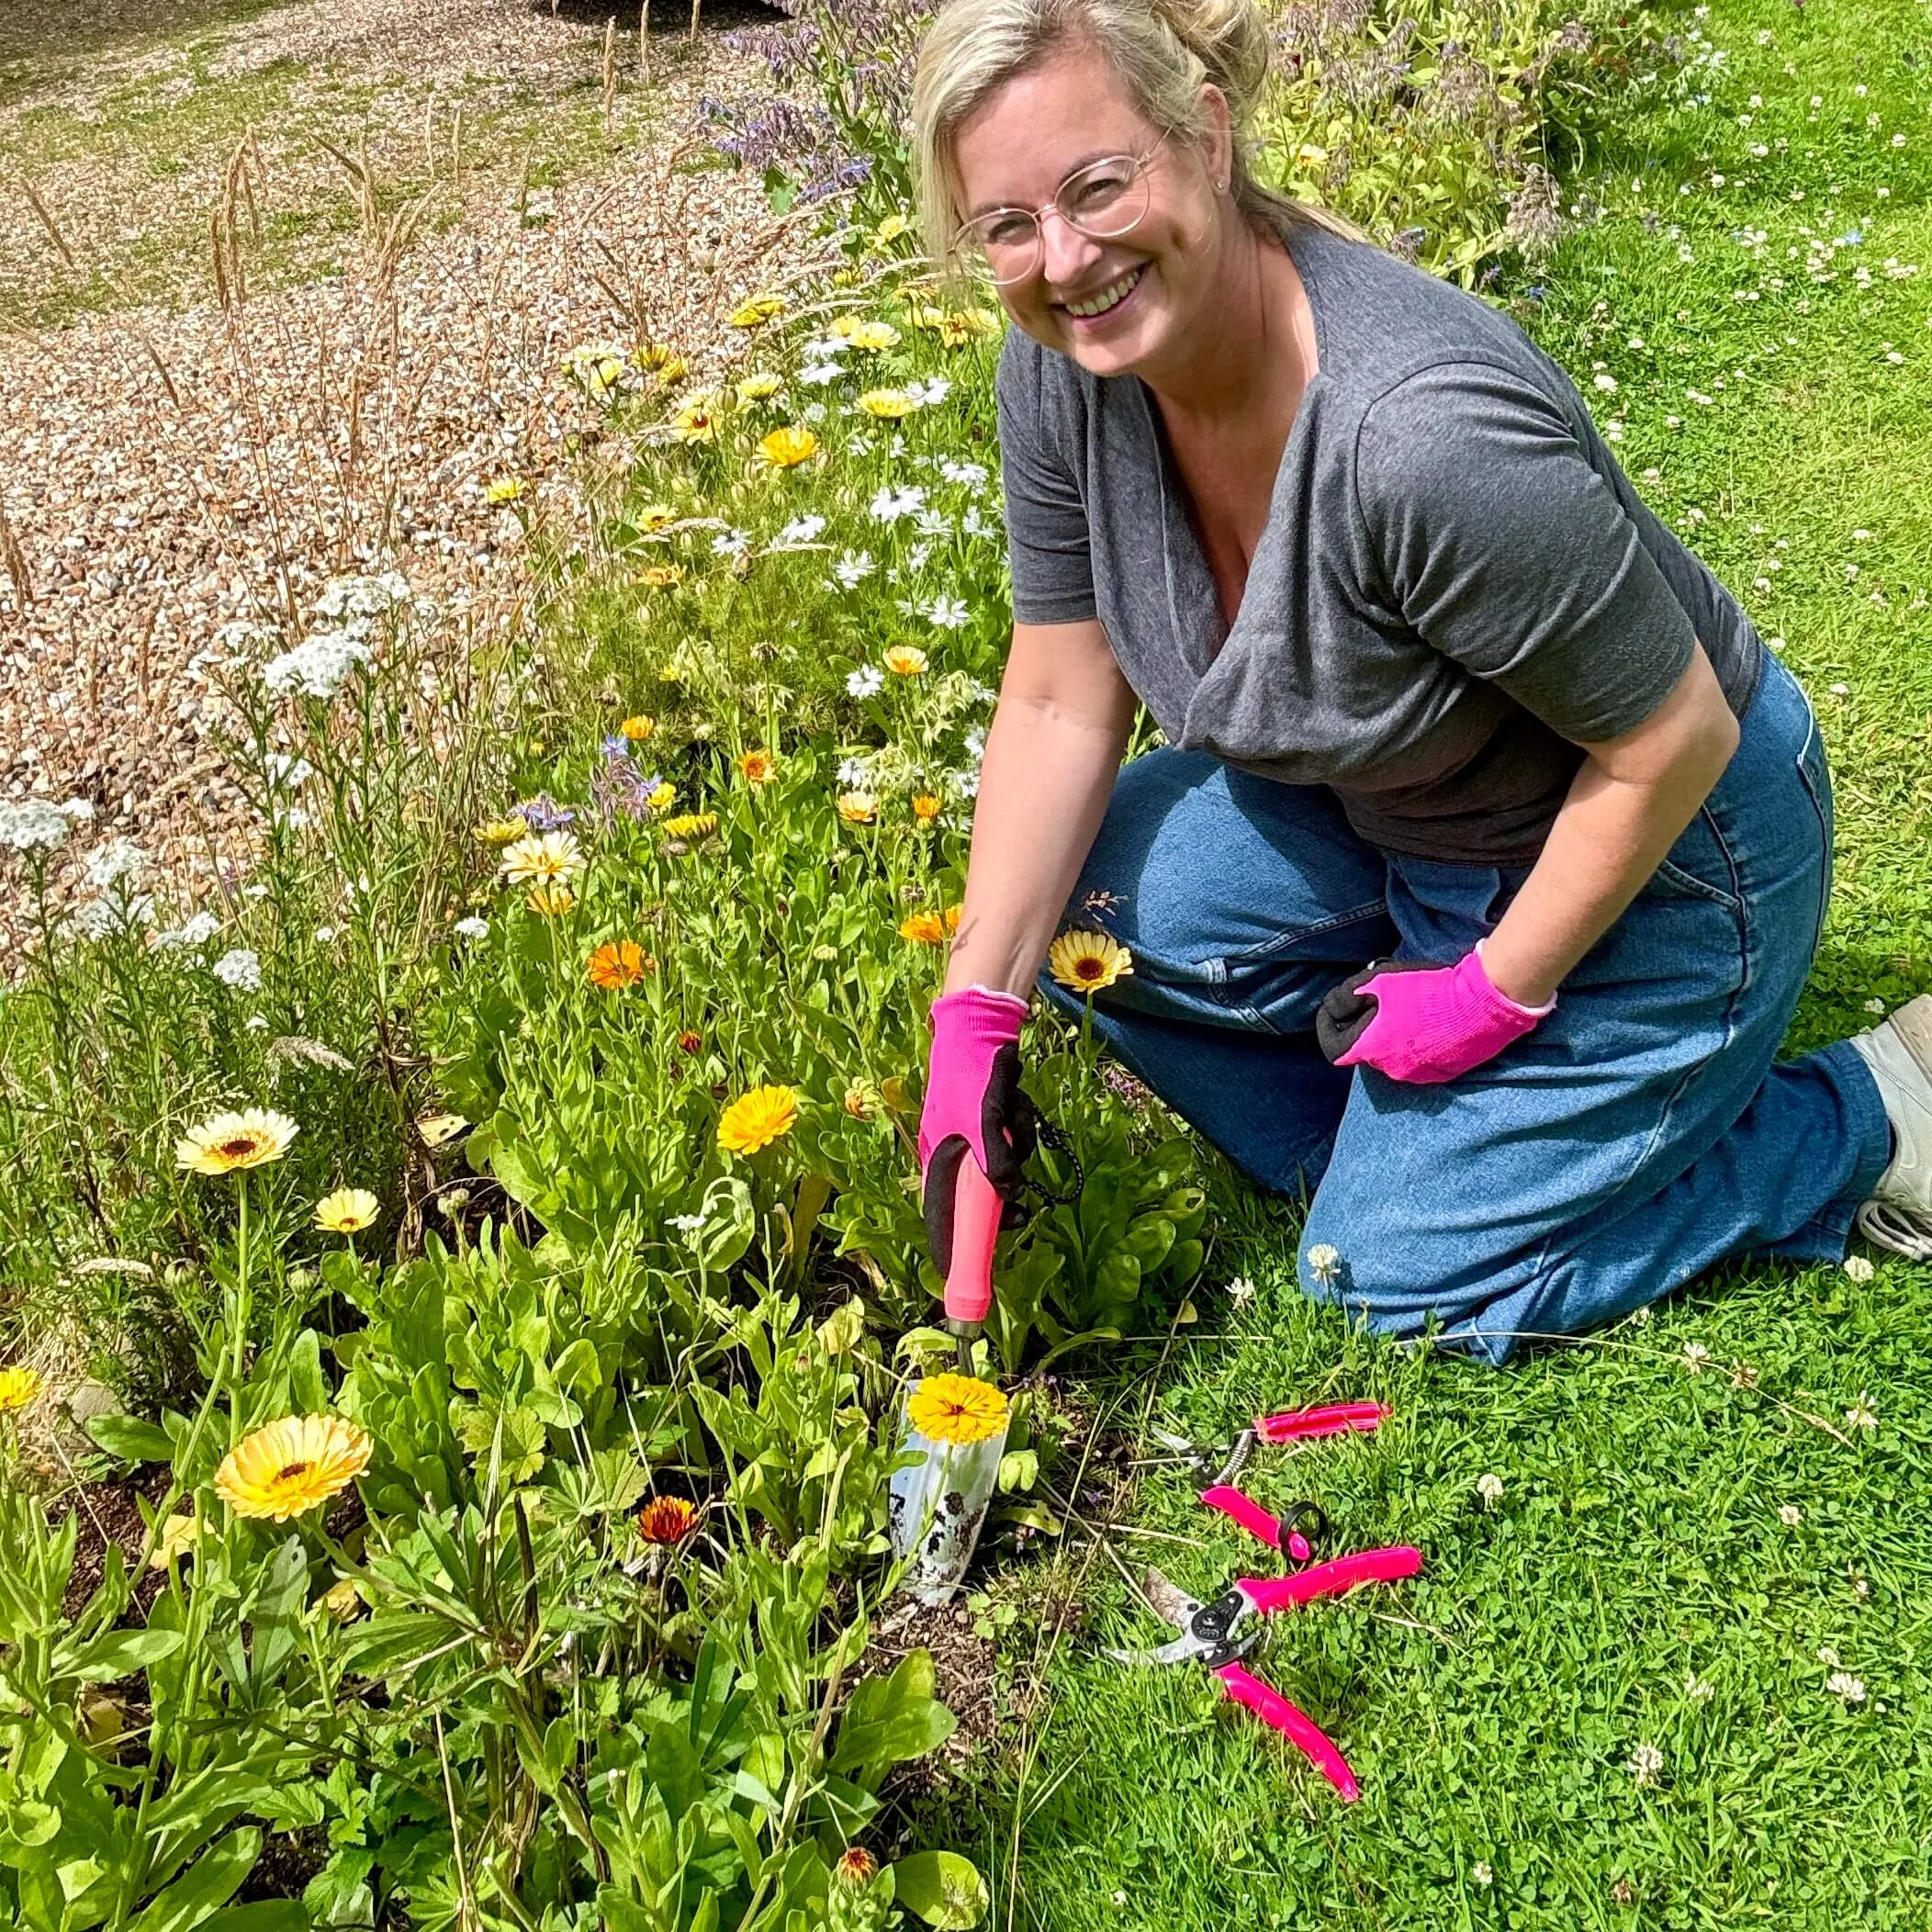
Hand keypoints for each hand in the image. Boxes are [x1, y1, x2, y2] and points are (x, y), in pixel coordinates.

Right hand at [918, 987, 1035, 1270]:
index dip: (954, 1254)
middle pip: (978, 1200)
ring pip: (1002, 1170)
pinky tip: (1016, 1103)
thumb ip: (996, 1159)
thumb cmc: (973, 1073)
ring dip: (1016, 1147)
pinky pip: (1011, 1145)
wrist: (981, 1025)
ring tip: (1014, 1117)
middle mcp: (951, 1156)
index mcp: (937, 1160)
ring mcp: (971, 1141)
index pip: (942, 1220)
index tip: (965, 1286)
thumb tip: (1008, 1194)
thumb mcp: (984, 1118)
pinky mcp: (990, 1126)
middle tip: (1022, 1210)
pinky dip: (1019, 1129)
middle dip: (1004, 1200)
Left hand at [1319, 948, 1552, 1084]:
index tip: (1336, 1011)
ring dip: (1395, 1037)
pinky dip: (1419, 1045)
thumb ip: (1349, 995)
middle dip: (1368, 1028)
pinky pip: (1421, 1061)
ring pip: (1395, 1056)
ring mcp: (1419, 1075)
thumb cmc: (1427, 991)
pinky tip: (1431, 1023)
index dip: (1329, 1027)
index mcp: (1370, 1051)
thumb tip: (1337, 1005)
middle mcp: (1391, 1070)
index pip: (1333, 1049)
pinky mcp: (1443, 1074)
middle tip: (1381, 1003)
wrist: (1479, 1005)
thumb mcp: (1379, 981)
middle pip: (1366, 1051)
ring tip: (1411, 1010)